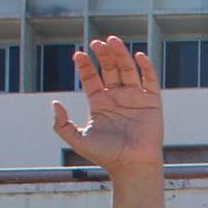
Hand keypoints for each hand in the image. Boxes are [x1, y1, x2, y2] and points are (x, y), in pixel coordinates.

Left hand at [51, 37, 162, 179]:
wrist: (132, 166)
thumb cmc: (106, 156)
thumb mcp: (77, 140)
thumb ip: (61, 124)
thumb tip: (55, 103)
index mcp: (100, 103)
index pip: (91, 76)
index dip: (85, 64)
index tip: (78, 55)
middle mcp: (117, 97)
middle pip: (109, 68)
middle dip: (103, 54)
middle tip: (96, 43)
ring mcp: (135, 98)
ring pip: (128, 68)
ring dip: (121, 53)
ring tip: (112, 41)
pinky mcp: (152, 102)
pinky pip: (150, 79)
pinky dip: (146, 66)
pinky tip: (138, 56)